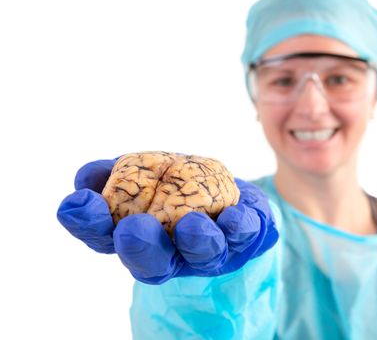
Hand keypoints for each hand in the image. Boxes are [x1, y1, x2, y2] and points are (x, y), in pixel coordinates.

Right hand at [57, 158, 278, 283]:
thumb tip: (86, 178)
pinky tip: (233, 217)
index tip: (76, 204)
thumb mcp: (143, 173)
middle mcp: (171, 253)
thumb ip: (114, 174)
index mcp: (138, 238)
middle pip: (152, 262)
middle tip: (131, 230)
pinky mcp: (242, 240)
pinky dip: (238, 227)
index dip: (87, 224)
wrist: (228, 193)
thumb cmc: (176, 186)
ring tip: (191, 225)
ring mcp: (208, 251)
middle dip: (141, 248)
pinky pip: (242, 237)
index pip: (104, 238)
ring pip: (200, 256)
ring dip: (194, 242)